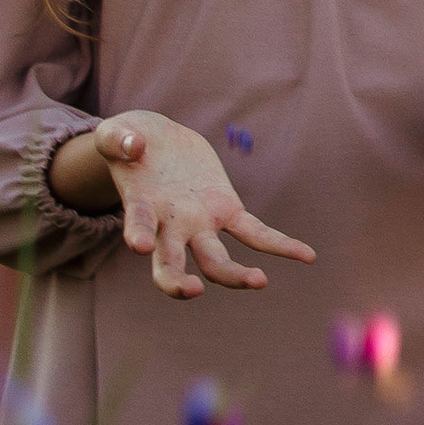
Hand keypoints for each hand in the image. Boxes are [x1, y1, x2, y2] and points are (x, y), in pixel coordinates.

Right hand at [61, 114, 316, 300]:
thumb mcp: (116, 134)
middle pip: (171, 265)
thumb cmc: (128, 141)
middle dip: (178, 283)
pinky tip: (307, 256)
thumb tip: (134, 147)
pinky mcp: (227, 210)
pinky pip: (256, 233)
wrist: (152, 141)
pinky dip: (279, 245)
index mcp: (141, 208)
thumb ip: (120, 140)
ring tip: (260, 281)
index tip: (139, 244)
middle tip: (193, 290)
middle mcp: (169, 227)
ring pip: (216, 261)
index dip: (137, 233)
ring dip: (236, 275)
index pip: (138, 225)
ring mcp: (200, 224)